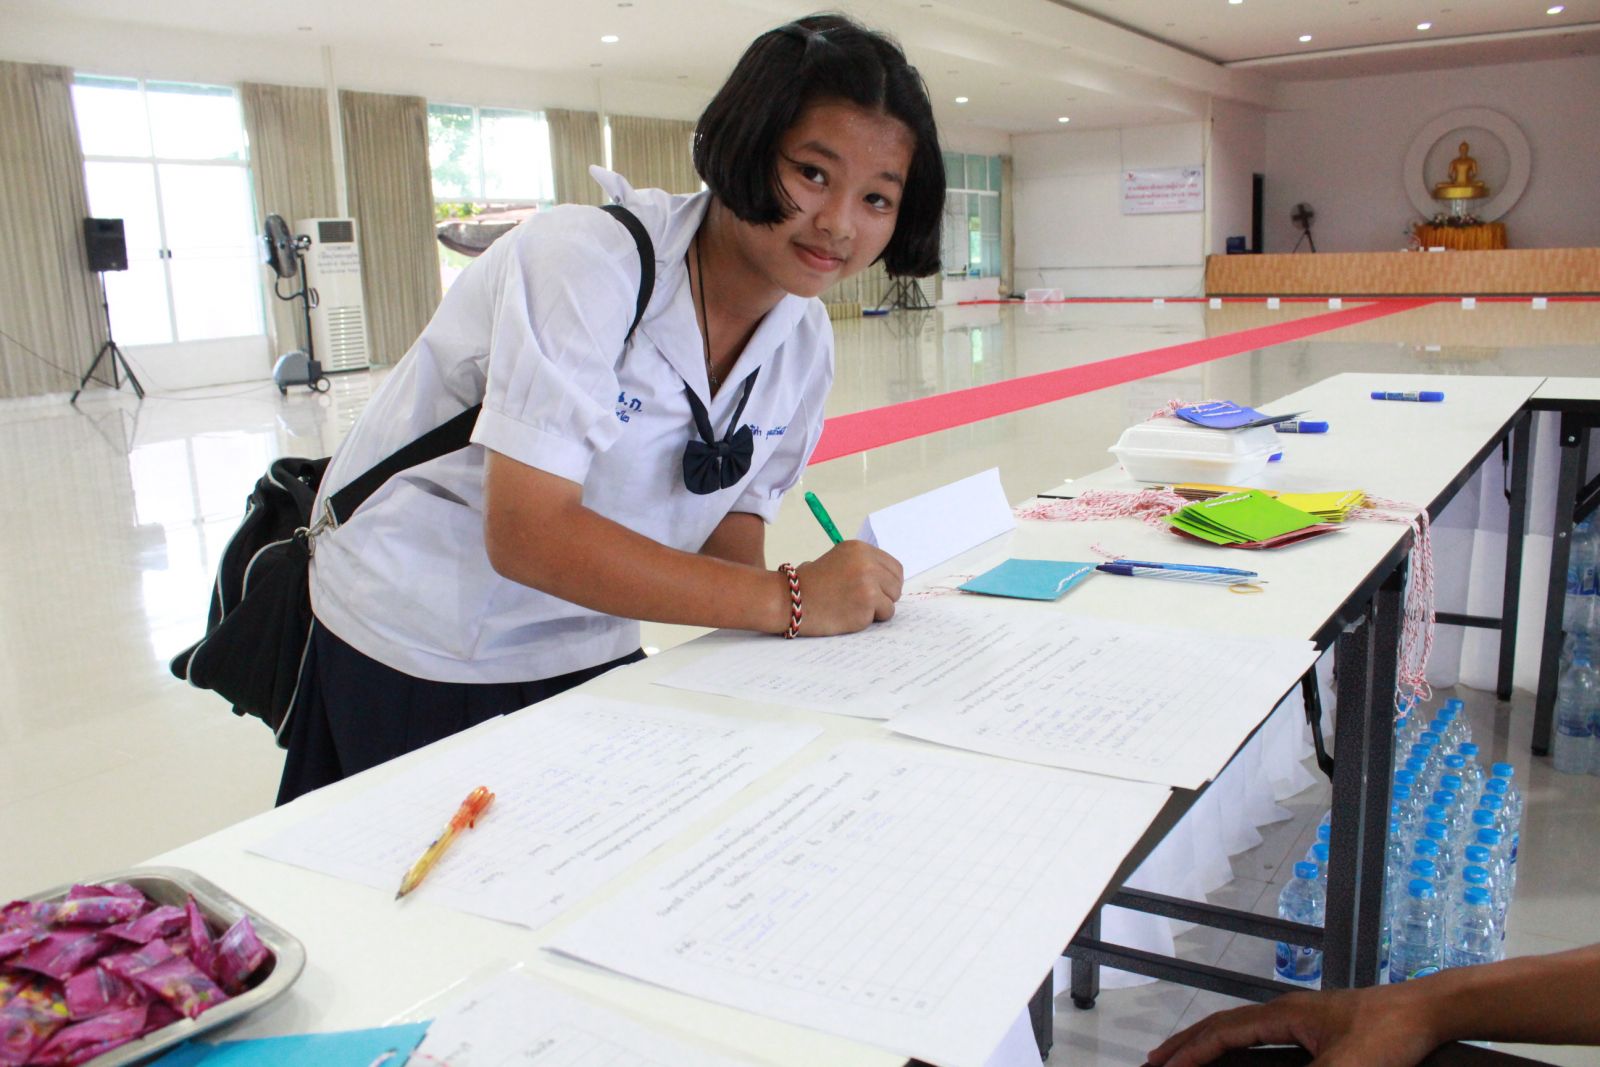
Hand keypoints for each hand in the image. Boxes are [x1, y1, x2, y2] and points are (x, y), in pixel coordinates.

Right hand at [794, 541, 902, 635]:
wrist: (790, 600)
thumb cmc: (809, 584)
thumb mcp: (837, 561)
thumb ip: (862, 565)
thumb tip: (886, 577)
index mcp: (859, 549)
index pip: (893, 567)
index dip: (887, 582)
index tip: (878, 590)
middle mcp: (867, 562)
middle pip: (896, 583)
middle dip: (885, 595)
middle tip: (866, 603)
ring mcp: (869, 583)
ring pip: (892, 600)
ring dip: (878, 608)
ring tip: (855, 608)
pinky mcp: (867, 603)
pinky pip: (885, 614)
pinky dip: (872, 619)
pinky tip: (852, 615)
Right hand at [1147, 988, 1439, 1066]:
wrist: (1429, 1012)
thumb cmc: (1391, 1033)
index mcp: (1284, 1015)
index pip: (1223, 1032)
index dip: (1191, 1051)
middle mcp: (1287, 1011)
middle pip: (1223, 1025)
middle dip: (1188, 1043)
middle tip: (1158, 1059)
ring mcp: (1303, 1017)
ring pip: (1242, 1028)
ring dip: (1211, 1042)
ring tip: (1190, 1056)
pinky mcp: (1321, 1028)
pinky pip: (1263, 1034)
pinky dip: (1239, 1045)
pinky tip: (1243, 1054)